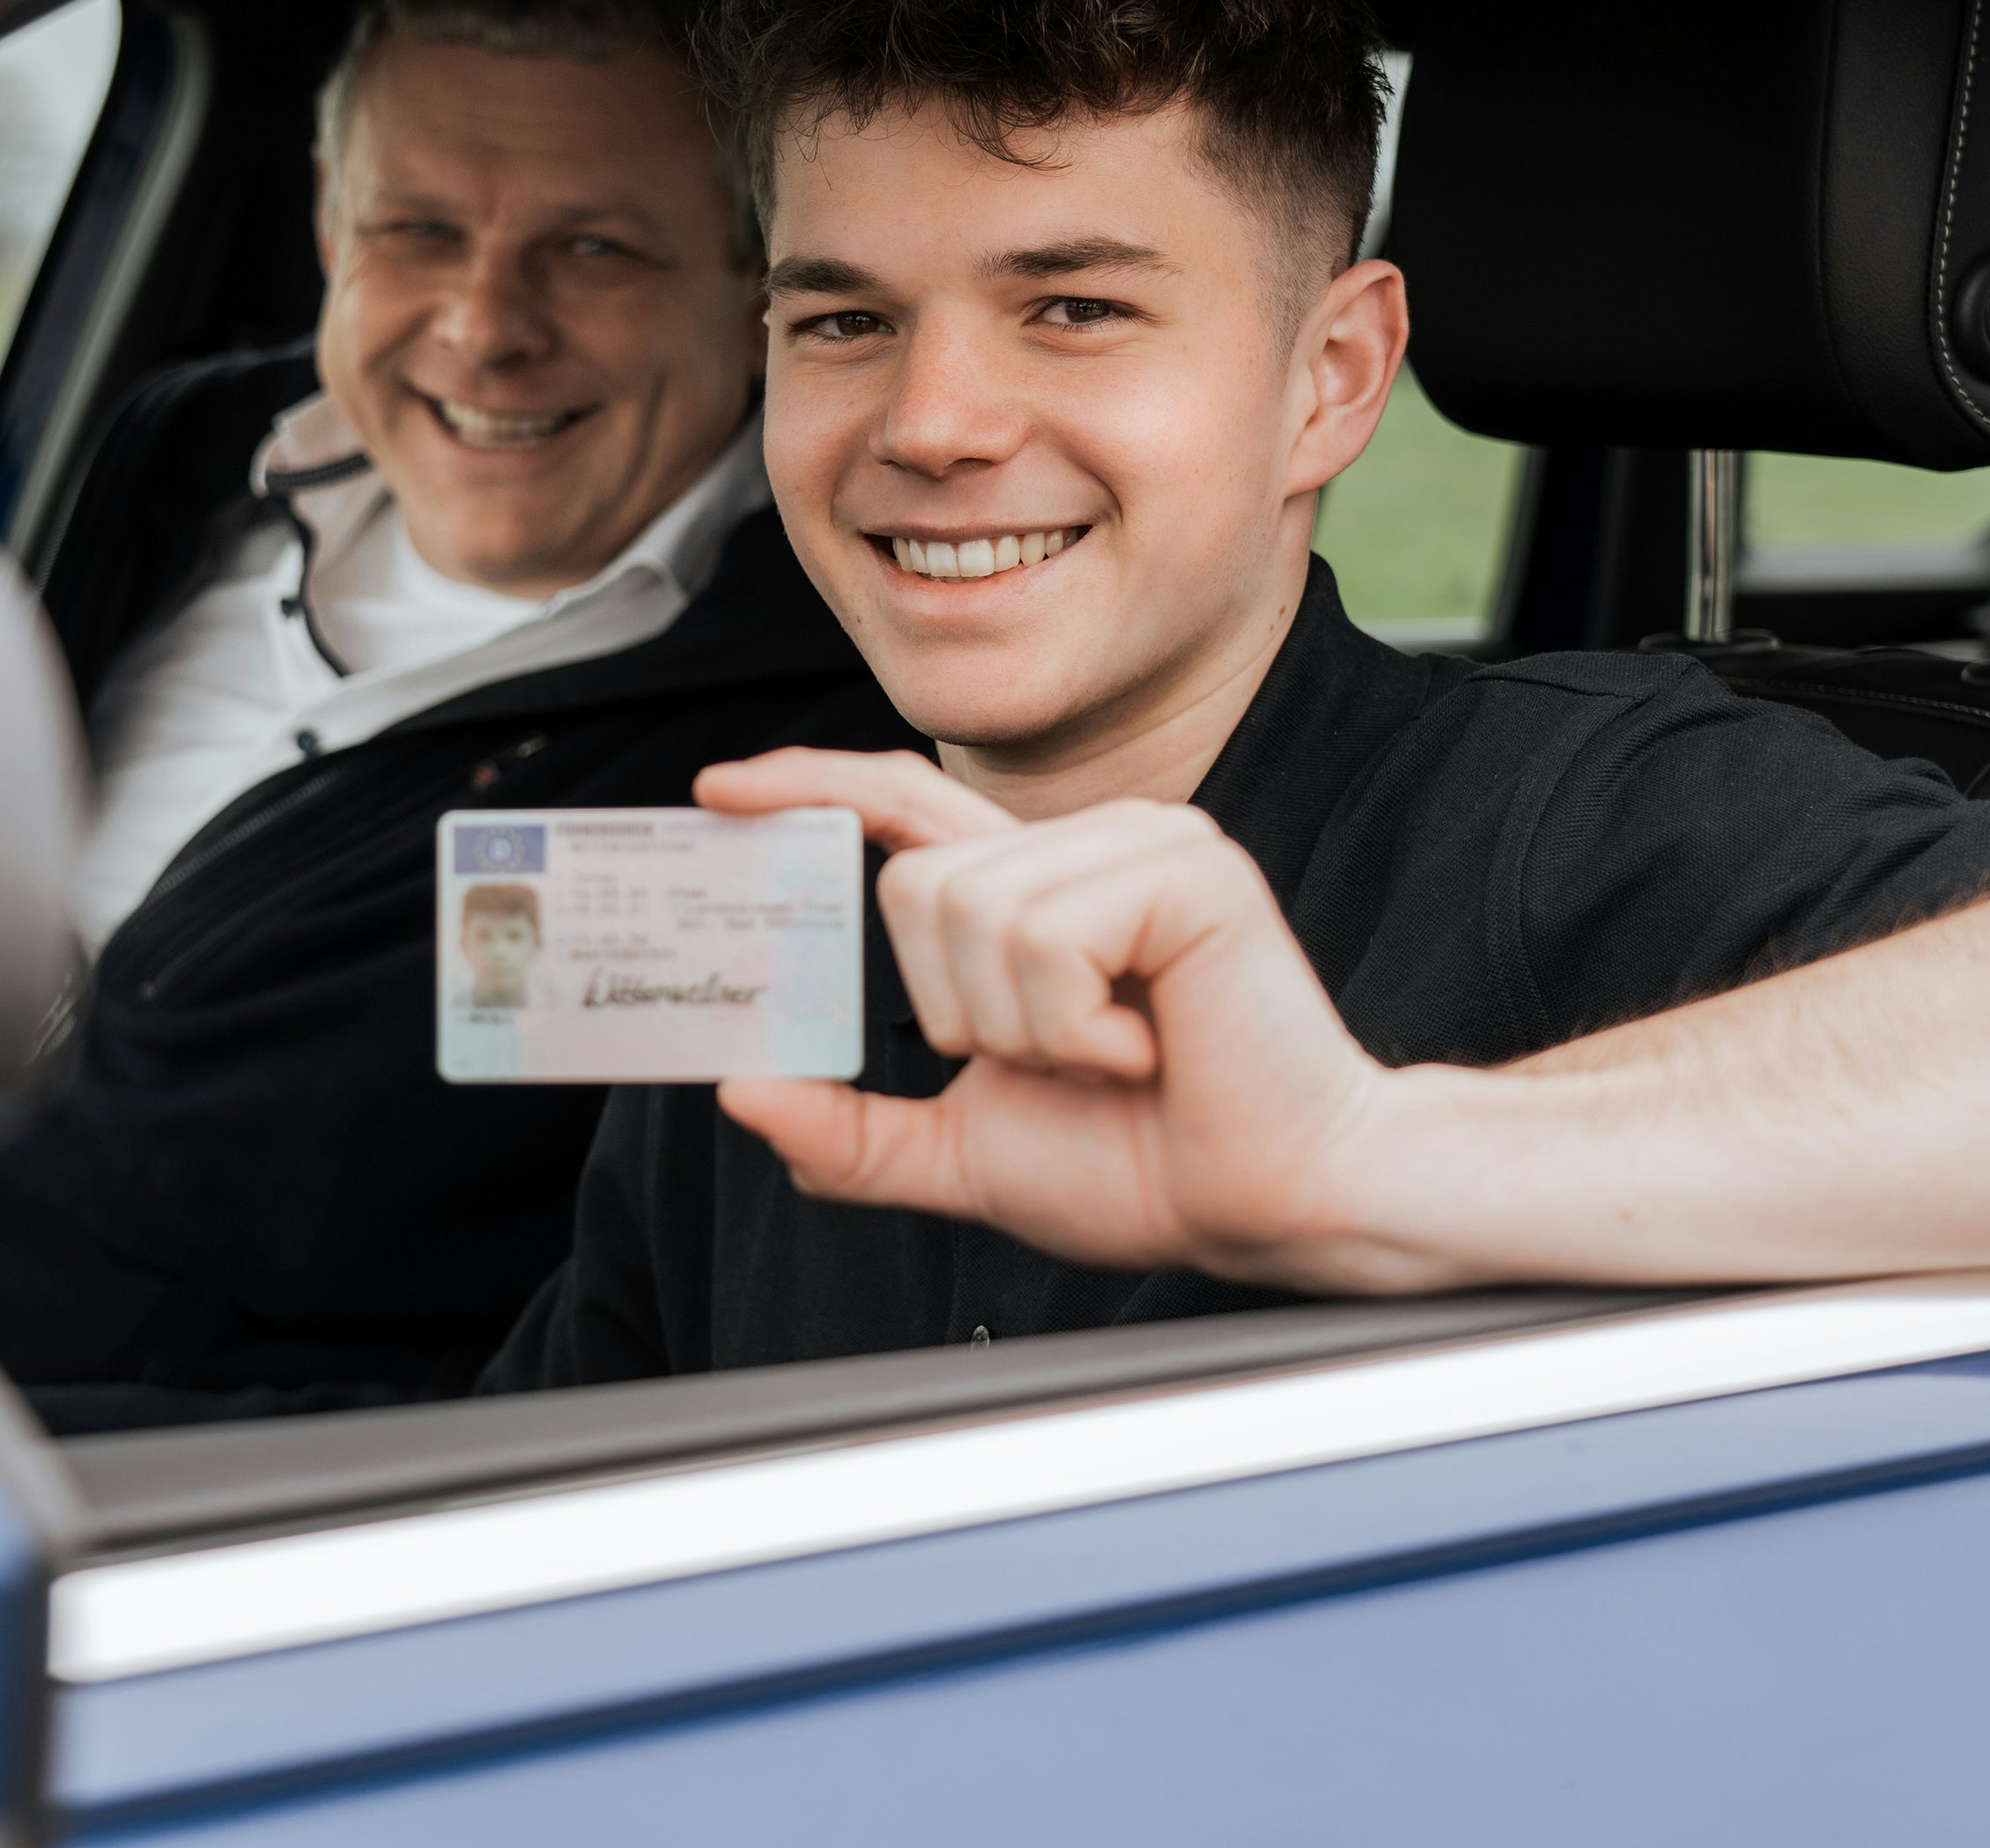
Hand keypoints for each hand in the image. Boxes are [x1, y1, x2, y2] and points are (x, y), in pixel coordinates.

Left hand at [692, 749, 1423, 1291]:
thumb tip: (742, 1093)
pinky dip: (1074, 1023)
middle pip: (913, 886)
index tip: (717, 792)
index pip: (899, 805)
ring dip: (1023, 1029)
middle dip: (957, 1011)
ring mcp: (1143, 843)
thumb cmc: (1148, 1167)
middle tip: (1058, 1060)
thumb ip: (853, 1132)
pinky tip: (1145, 1048)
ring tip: (1113, 1057)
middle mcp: (1086, 846)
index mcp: (1036, 893)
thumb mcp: (964, 1157)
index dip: (807, 785)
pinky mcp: (1188, 868)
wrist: (1272, 1203)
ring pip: (971, 912)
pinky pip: (1047, 933)